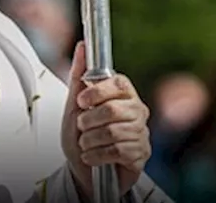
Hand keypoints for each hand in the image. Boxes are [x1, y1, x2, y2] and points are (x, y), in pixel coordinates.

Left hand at [61, 42, 151, 200]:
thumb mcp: (74, 106)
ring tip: (85, 144)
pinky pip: (118, 151)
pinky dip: (97, 155)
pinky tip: (91, 156)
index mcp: (124, 94)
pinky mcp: (141, 155)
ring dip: (90, 141)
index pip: (119, 83)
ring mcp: (141, 133)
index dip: (98, 92)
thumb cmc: (81, 136)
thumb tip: (81, 45)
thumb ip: (79, 76)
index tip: (82, 102)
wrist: (82, 170)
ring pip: (114, 132)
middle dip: (88, 121)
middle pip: (113, 110)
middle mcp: (137, 111)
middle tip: (81, 127)